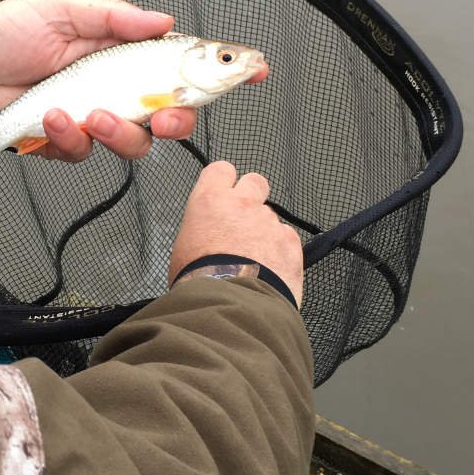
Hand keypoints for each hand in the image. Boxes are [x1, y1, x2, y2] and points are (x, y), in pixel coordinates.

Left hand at [0, 0, 266, 161]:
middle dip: (176, 121)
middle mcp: (116, 89)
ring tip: (87, 114)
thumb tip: (164, 21)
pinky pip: (84, 153)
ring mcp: (93, 119)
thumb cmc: (7, 32)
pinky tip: (52, 119)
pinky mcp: (66, 142)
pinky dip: (70, 139)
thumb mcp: (63, 9)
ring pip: (133, 143)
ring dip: (117, 133)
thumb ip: (115, 18)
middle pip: (170, 116)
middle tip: (165, 116)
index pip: (182, 65)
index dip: (221, 71)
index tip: (256, 71)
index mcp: (123, 54)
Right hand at [169, 161, 302, 304]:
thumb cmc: (198, 281)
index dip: (224, 181)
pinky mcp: (290, 243)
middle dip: (253, 196)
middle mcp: (242, 204)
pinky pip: (288, 238)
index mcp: (210, 201)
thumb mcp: (183, 248)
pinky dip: (281, 251)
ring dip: (265, 232)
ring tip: (255, 260)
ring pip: (271, 217)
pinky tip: (270, 271)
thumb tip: (208, 237)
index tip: (223, 193)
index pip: (221, 170)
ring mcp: (269, 222)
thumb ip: (202, 230)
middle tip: (244, 220)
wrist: (228, 304)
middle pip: (255, 181)